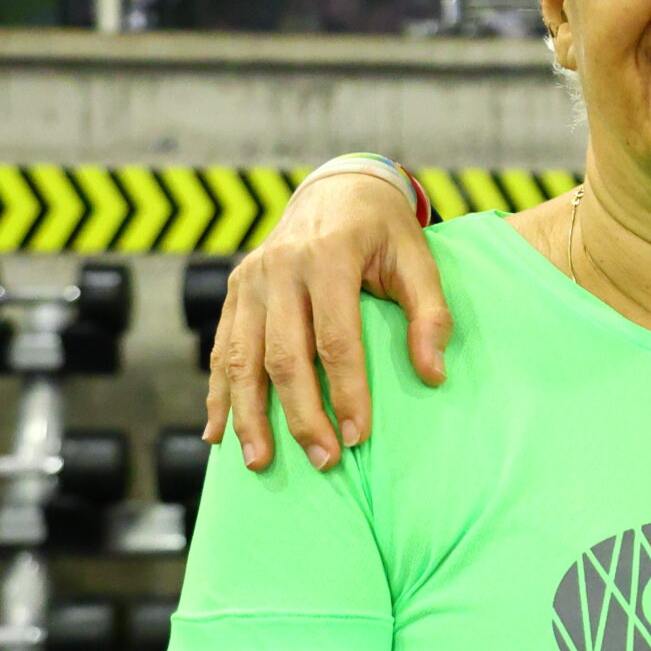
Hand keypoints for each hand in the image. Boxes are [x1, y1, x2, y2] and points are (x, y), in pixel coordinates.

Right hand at [201, 173, 450, 469]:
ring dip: (249, 414)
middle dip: (301, 414)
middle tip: (323, 460)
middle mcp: (280, 268)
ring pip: (242, 357)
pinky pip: (221, 348)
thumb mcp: (418, 259)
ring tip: (260, 462)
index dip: (346, 391)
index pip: (335, 338)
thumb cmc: (385, 232)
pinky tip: (218, 432)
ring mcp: (250, 279)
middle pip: (285, 355)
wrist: (337, 189)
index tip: (359, 435)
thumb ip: (430, 314)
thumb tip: (433, 374)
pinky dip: (217, 393)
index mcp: (329, 258)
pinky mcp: (233, 290)